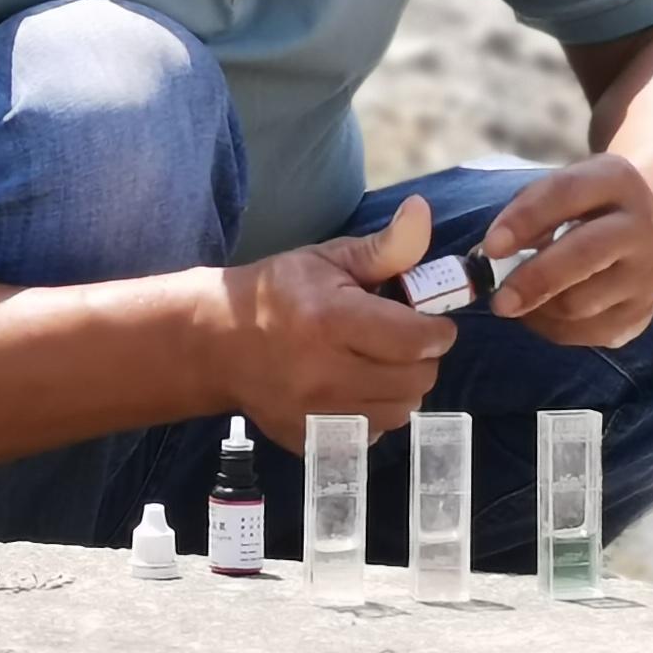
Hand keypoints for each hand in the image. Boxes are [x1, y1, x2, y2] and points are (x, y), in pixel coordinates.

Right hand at [203, 193, 457, 448]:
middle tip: (403, 340)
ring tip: (382, 364)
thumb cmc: (278, 292)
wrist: (216, 343)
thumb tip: (422, 212)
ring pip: (401, 412)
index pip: (417, 340)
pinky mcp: (311, 440)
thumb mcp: (329, 259)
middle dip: (422, 357)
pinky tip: (357, 389)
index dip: (436, 330)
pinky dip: (375, 413)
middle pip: (416, 379)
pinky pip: (373, 434)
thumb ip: (385, 247)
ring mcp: (317, 414)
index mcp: (331, 320)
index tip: (430, 321)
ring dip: (402, 387)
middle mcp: (326, 374)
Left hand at [482, 154, 652, 347]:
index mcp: (615, 180)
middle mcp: (641, 226)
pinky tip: (542, 311)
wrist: (652, 235)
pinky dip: (553, 327)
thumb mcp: (565, 190)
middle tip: (498, 301)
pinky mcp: (641, 315)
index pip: (566, 193)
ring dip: (538, 307)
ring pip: (580, 303)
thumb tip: (487, 258)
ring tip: (519, 298)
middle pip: (584, 254)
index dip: (524, 220)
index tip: (490, 248)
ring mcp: (647, 275)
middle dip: (534, 280)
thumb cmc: (588, 210)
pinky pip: (586, 333)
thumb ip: (527, 212)